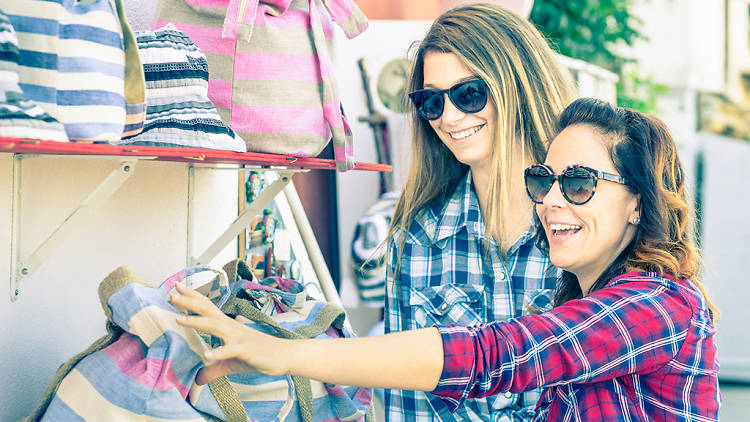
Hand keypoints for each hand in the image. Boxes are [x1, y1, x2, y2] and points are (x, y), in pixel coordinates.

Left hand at [171, 282, 292, 383]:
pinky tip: (206, 355)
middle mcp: (231, 327)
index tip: (178, 286)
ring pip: (215, 326)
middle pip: (207, 311)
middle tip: (172, 293)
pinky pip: (230, 351)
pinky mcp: (246, 351)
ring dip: (197, 321)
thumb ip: (212, 370)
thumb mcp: (230, 364)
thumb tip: (197, 380)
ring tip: (179, 319)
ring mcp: (238, 338)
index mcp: (227, 326)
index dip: (193, 297)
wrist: (283, 355)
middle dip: (189, 302)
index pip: (207, 307)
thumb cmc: (257, 355)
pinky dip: (218, 352)